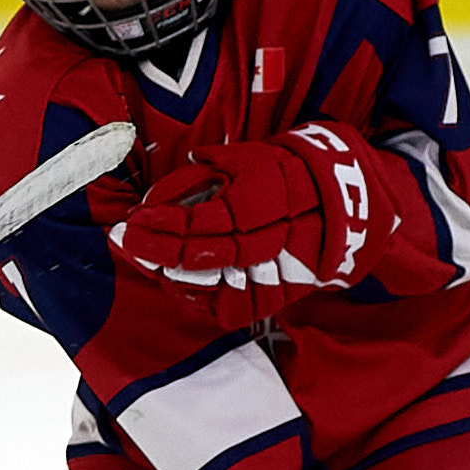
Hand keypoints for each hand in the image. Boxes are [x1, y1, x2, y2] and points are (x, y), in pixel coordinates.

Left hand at [112, 126, 373, 291]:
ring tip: (149, 260)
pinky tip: (177, 280)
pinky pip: (222, 308)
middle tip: (128, 242)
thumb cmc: (282, 174)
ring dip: (168, 277)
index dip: (156, 228)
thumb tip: (151, 200)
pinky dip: (196, 296)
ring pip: (204, 290)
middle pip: (193, 261)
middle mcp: (261, 247)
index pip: (193, 225)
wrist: (341, 204)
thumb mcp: (241, 160)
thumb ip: (195, 179)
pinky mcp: (269, 301)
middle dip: (153, 254)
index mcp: (254, 208)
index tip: (128, 225)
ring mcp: (267, 278)